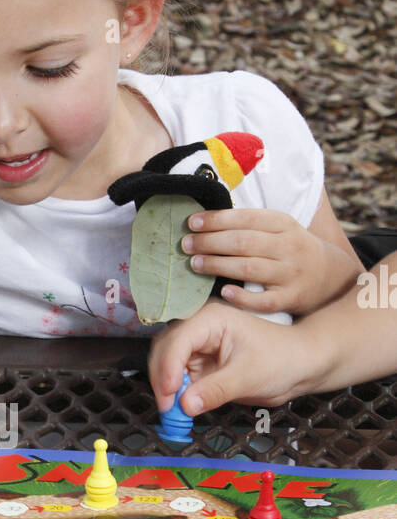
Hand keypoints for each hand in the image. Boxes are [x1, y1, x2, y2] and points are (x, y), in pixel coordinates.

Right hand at [149, 300, 320, 413]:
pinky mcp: (199, 362)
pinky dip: (175, 392)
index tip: (169, 395)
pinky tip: (181, 407)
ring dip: (166, 386)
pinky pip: (178, 377)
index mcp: (211, 319)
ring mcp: (198, 345)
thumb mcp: (248, 377)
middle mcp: (199, 328)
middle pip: (165, 350)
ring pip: (167, 364)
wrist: (299, 364)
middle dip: (163, 379)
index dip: (168, 368)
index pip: (178, 340)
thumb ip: (215, 391)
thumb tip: (185, 406)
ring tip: (174, 411)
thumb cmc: (281, 359)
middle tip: (168, 408)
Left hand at [181, 208, 360, 315]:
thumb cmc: (293, 251)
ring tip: (194, 264)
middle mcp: (289, 247)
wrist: (333, 277)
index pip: (246, 218)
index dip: (217, 220)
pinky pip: (264, 300)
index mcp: (284, 224)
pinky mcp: (291, 298)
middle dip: (210, 242)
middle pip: (243, 242)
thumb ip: (252, 225)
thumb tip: (205, 222)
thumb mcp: (281, 230)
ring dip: (218, 265)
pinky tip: (224, 292)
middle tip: (186, 244)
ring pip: (249, 268)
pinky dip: (243, 297)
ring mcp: (291, 274)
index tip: (192, 222)